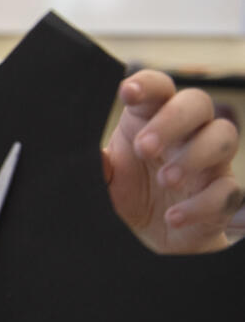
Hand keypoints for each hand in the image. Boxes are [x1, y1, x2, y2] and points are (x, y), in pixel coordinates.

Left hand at [103, 70, 240, 252]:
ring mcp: (210, 160)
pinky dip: (200, 204)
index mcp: (152, 119)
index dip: (147, 84)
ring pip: (223, 136)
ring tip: (166, 180)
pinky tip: (173, 217)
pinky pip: (227, 190)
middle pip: (196, 102)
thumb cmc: (131, 194)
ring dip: (195, 155)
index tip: (127, 92)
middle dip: (172, 120)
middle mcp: (186, 132)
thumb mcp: (108, 180)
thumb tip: (94, 156)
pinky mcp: (223, 192)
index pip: (158, 88)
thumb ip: (102, 165)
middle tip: (144, 148)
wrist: (153, 236)